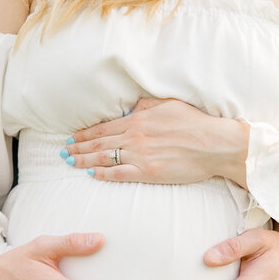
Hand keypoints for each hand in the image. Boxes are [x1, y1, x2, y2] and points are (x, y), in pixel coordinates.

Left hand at [66, 98, 249, 186]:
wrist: (214, 144)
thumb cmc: (195, 123)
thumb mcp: (168, 104)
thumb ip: (146, 106)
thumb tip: (131, 107)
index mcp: (138, 119)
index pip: (104, 127)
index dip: (86, 134)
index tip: (74, 137)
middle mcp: (135, 136)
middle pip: (99, 143)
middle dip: (79, 148)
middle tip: (64, 152)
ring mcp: (140, 155)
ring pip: (104, 158)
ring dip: (85, 161)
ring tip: (71, 162)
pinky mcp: (148, 171)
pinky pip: (119, 173)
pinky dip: (103, 174)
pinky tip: (92, 175)